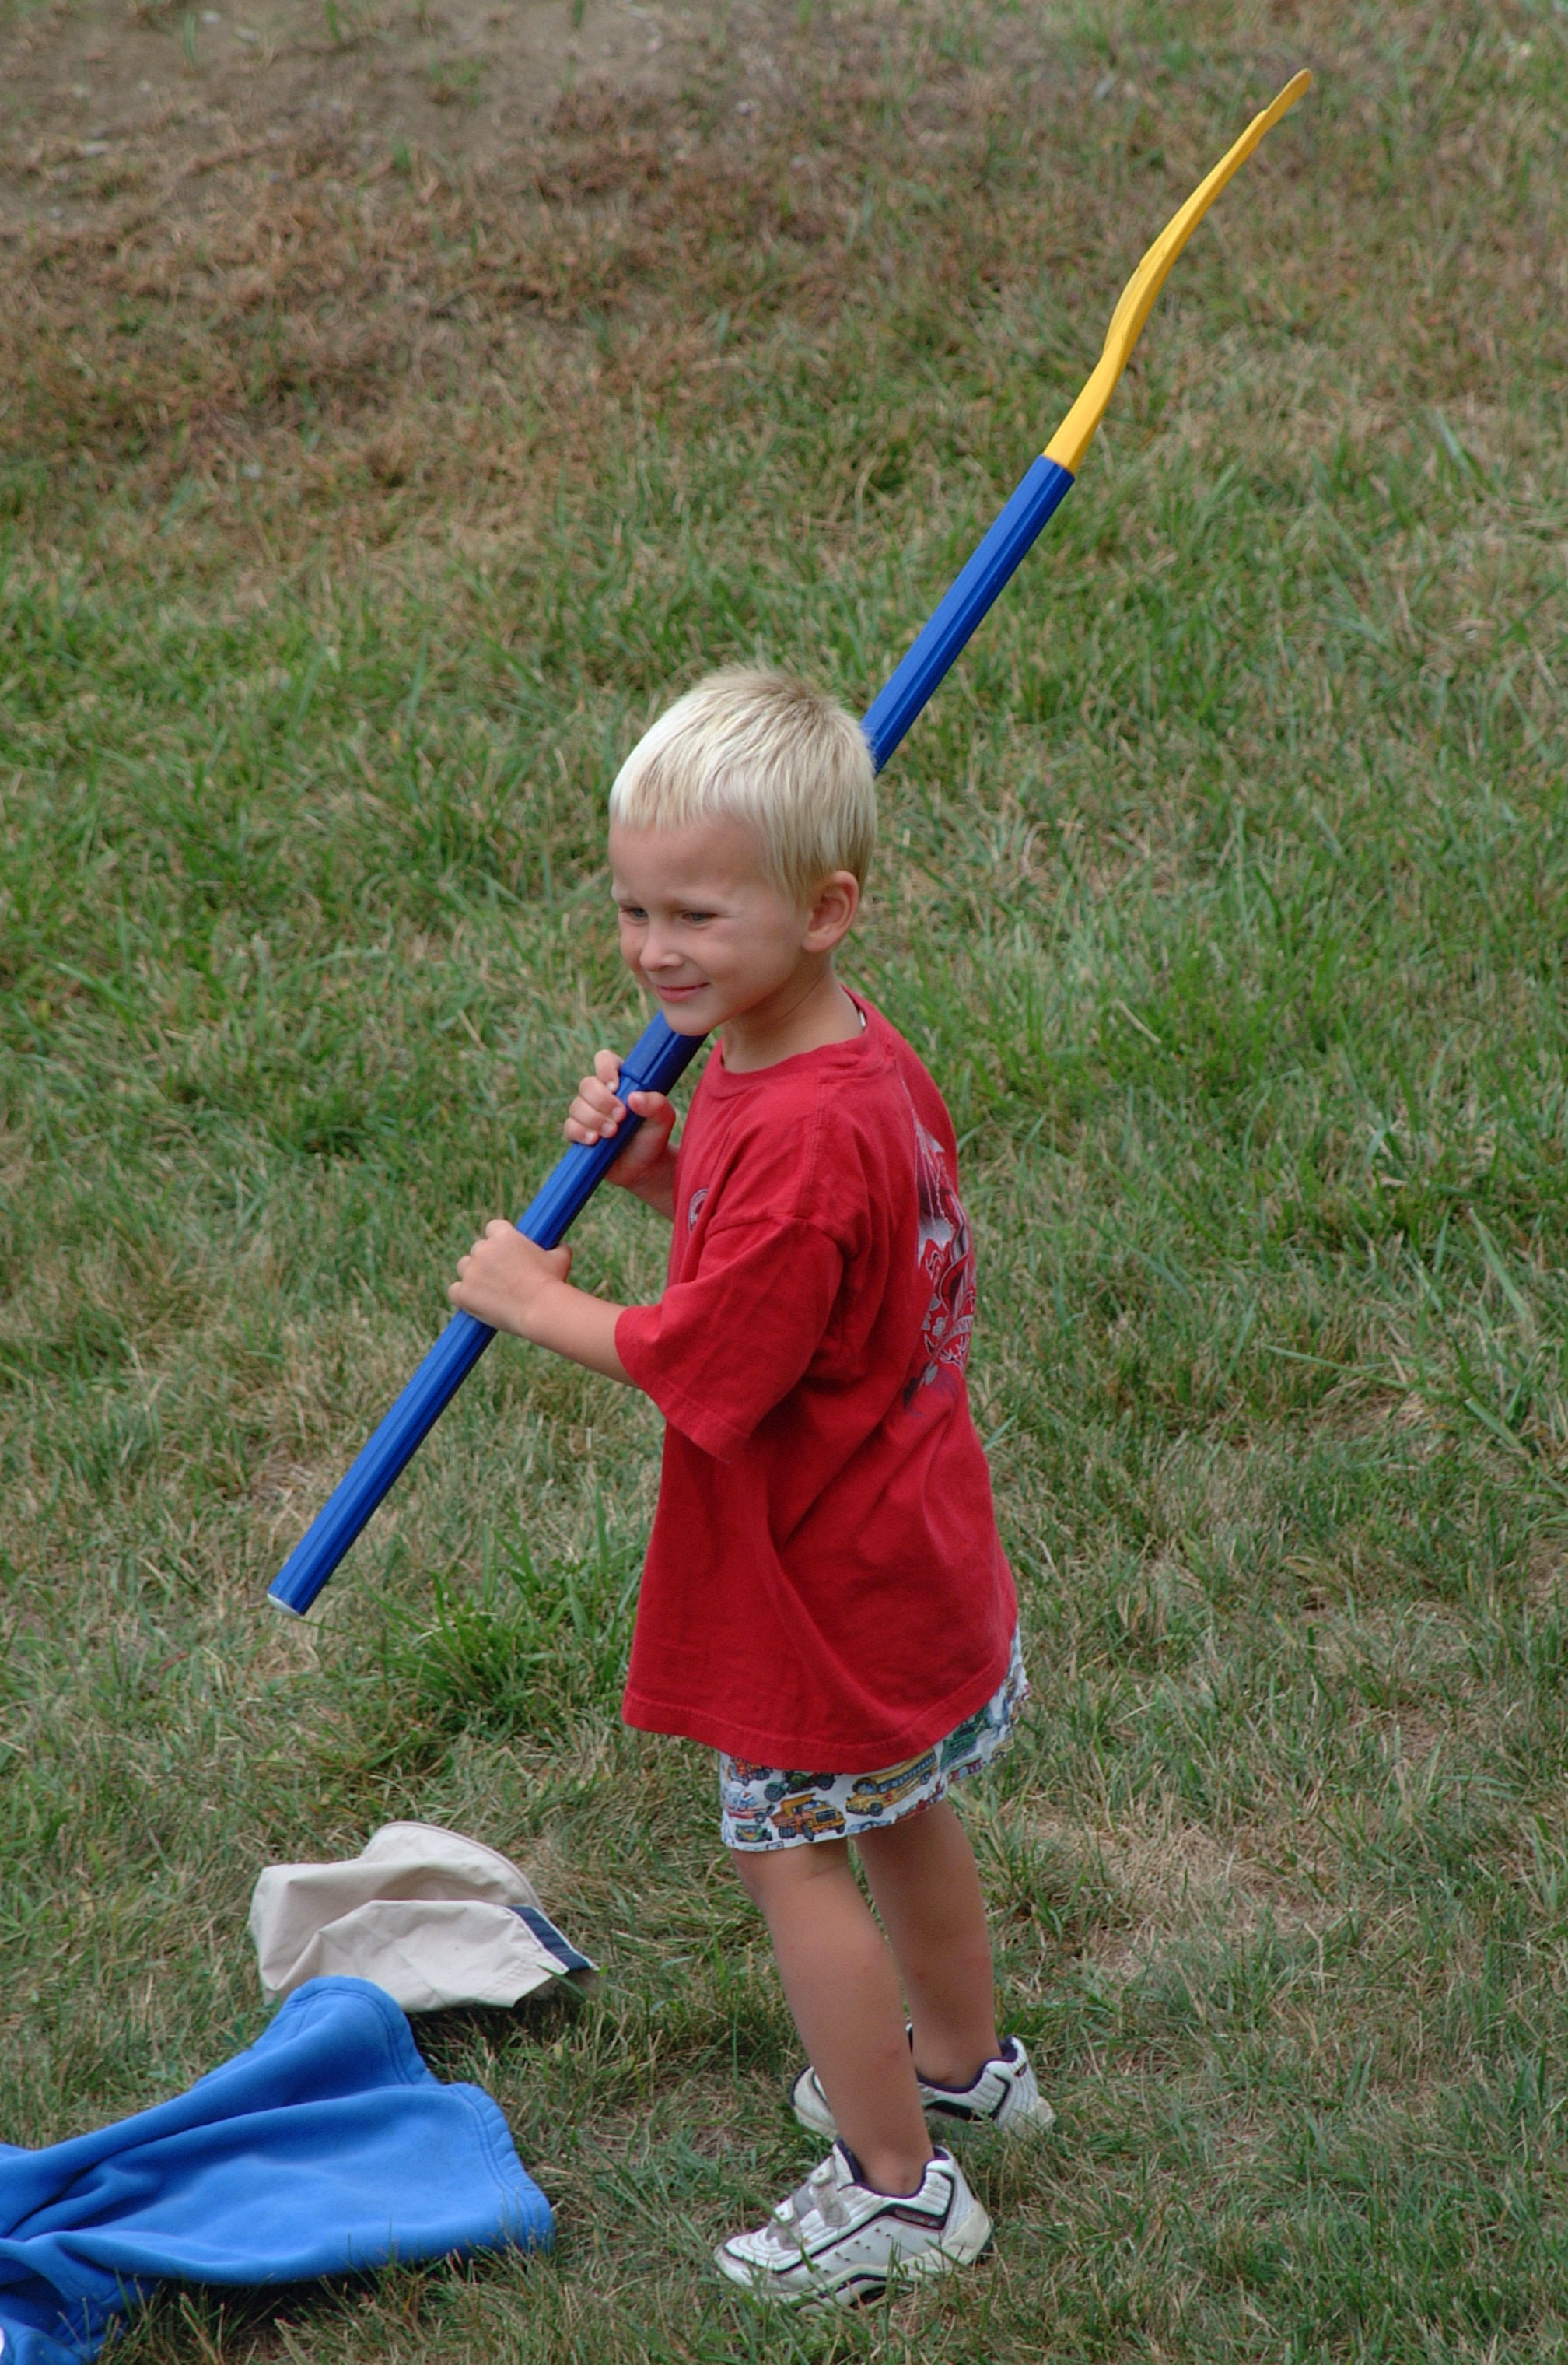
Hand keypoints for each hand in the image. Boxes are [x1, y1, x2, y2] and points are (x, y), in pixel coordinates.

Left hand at [449, 1222, 571, 1338]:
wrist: (541, 1309)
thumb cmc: (552, 1283)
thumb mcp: (561, 1258)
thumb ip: (557, 1248)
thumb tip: (560, 1246)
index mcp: (504, 1235)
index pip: (493, 1227)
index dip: (499, 1240)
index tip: (506, 1251)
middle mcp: (483, 1249)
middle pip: (478, 1249)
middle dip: (487, 1260)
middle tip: (501, 1276)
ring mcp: (471, 1271)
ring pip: (465, 1267)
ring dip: (474, 1276)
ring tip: (489, 1290)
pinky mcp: (463, 1292)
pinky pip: (455, 1290)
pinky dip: (463, 1296)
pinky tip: (474, 1301)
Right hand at [564, 1049, 677, 1215]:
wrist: (645, 1167)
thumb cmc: (653, 1136)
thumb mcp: (663, 1119)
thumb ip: (656, 1104)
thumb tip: (633, 1097)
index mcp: (621, 1081)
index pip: (604, 1060)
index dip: (605, 1069)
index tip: (616, 1087)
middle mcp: (600, 1094)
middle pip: (587, 1084)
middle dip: (602, 1101)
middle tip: (621, 1117)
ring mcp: (587, 1113)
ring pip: (577, 1106)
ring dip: (594, 1119)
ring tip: (612, 1134)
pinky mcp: (578, 1133)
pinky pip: (570, 1127)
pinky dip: (581, 1133)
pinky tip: (594, 1141)